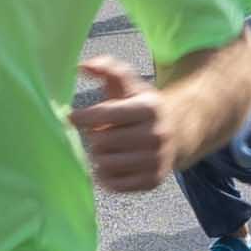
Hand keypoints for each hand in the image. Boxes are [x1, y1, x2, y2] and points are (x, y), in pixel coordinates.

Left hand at [68, 52, 171, 195]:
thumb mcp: (130, 85)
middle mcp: (156, 135)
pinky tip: (111, 164)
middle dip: (95, 138)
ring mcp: (156, 160)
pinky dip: (106, 176)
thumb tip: (81, 66)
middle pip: (102, 142)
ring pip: (105, 164)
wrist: (178, 132)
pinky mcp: (153, 181)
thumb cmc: (142, 107)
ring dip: (98, 157)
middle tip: (99, 134)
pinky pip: (114, 184)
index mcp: (149, 108)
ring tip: (106, 148)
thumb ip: (108, 69)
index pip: (106, 114)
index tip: (72, 117)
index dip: (83, 117)